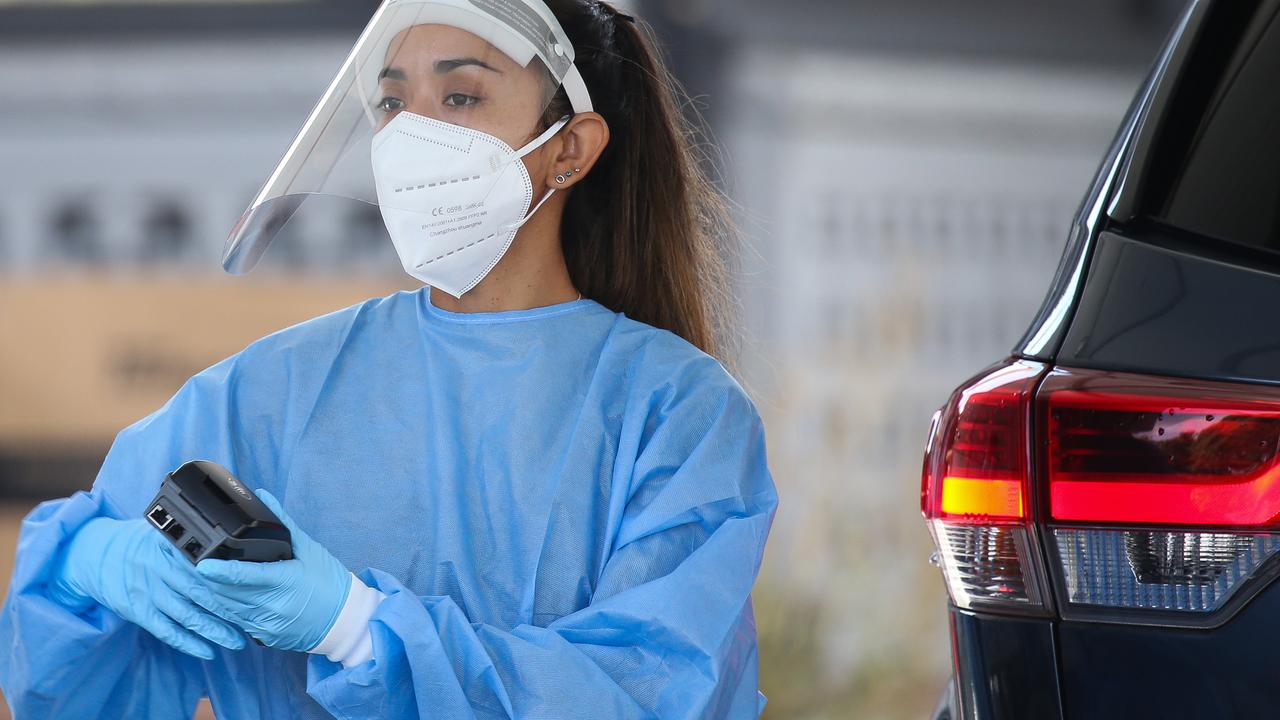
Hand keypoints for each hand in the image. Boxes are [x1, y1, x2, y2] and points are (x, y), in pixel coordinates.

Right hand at [50, 516, 246, 659]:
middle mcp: (160, 569)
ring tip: (236, 642)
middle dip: (229, 609)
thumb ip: (191, 542)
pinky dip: (187, 643)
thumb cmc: (138, 542)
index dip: (231, 581)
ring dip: (213, 631)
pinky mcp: (137, 610)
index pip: (207, 566)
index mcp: (171, 546)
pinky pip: (165, 631)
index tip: (253, 592)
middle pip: (200, 592)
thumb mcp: (164, 531)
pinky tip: (206, 652)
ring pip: (186, 615)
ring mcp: (147, 591)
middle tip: (253, 620)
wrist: (93, 552)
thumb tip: (230, 546)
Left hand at [196, 489, 350, 651]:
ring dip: (214, 592)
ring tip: (205, 577)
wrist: (344, 619)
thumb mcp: (310, 549)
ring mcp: (266, 623)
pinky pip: (237, 618)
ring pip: (227, 607)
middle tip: (194, 562)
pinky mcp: (263, 635)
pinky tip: (226, 593)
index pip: (242, 576)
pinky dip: (228, 605)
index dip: (218, 571)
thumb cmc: (330, 583)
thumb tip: (264, 497)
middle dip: (209, 579)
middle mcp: (271, 606)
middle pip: (227, 592)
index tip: (200, 564)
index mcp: (284, 581)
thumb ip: (283, 523)